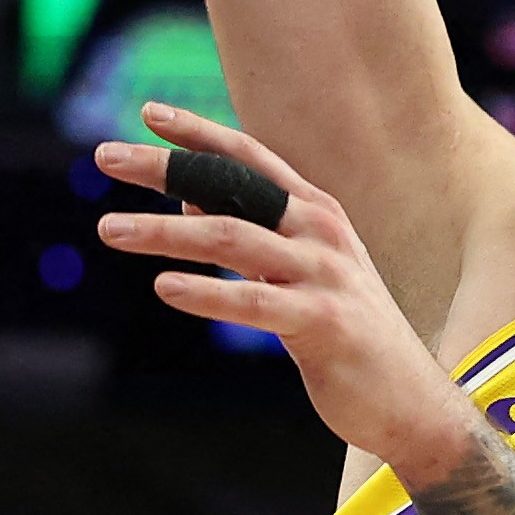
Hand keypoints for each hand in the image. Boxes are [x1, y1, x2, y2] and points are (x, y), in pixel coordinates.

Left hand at [97, 100, 475, 479]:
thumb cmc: (345, 333)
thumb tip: (189, 203)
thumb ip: (251, 234)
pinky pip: (254, 302)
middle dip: (166, 167)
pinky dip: (207, 293)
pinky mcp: (323, 322)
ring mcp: (325, 274)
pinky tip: (165, 288)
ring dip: (164, 232)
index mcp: (314, 212)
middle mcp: (321, 231)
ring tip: (109, 229)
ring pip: (232, 238)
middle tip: (104, 155)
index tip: (149, 113)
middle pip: (231, 186)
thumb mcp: (297, 273)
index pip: (249, 159)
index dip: (200, 133)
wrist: (411, 401)